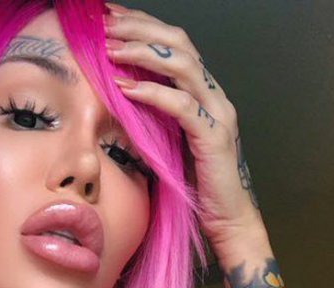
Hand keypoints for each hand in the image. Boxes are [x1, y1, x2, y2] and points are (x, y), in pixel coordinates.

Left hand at [103, 1, 264, 250]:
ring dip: (143, 53)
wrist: (227, 222)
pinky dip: (152, 93)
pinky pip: (181, 105)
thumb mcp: (169, 143)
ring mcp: (217, 114)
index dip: (144, 26)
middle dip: (141, 28)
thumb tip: (119, 98)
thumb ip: (153, 118)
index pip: (175, 45)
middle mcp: (214, 96)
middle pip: (179, 43)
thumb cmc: (197, 187)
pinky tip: (126, 89)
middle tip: (106, 24)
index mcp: (204, 94)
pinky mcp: (213, 137)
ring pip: (182, 65)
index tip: (111, 19)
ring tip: (112, 50)